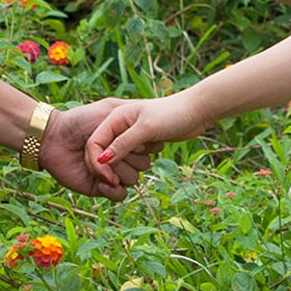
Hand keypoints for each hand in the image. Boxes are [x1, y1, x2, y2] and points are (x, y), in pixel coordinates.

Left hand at [38, 99, 153, 200]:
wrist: (53, 137)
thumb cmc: (80, 121)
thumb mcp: (108, 114)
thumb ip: (129, 127)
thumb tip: (143, 145)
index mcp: (127, 138)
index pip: (150, 147)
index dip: (141, 144)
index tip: (128, 135)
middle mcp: (123, 156)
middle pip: (143, 165)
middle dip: (127, 158)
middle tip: (109, 151)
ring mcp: (113, 172)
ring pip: (134, 179)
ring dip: (118, 173)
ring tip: (102, 165)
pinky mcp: (101, 187)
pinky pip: (120, 195)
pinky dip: (113, 190)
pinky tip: (102, 181)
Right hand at [84, 93, 212, 168]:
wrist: (196, 110)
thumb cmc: (172, 114)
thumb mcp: (146, 129)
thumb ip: (123, 144)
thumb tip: (102, 161)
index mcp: (114, 118)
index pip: (94, 145)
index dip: (96, 163)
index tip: (108, 180)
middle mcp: (119, 126)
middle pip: (104, 155)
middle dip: (114, 167)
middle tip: (124, 175)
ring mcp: (130, 135)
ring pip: (119, 160)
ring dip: (129, 166)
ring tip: (145, 154)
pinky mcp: (141, 143)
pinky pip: (132, 160)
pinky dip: (138, 163)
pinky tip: (150, 155)